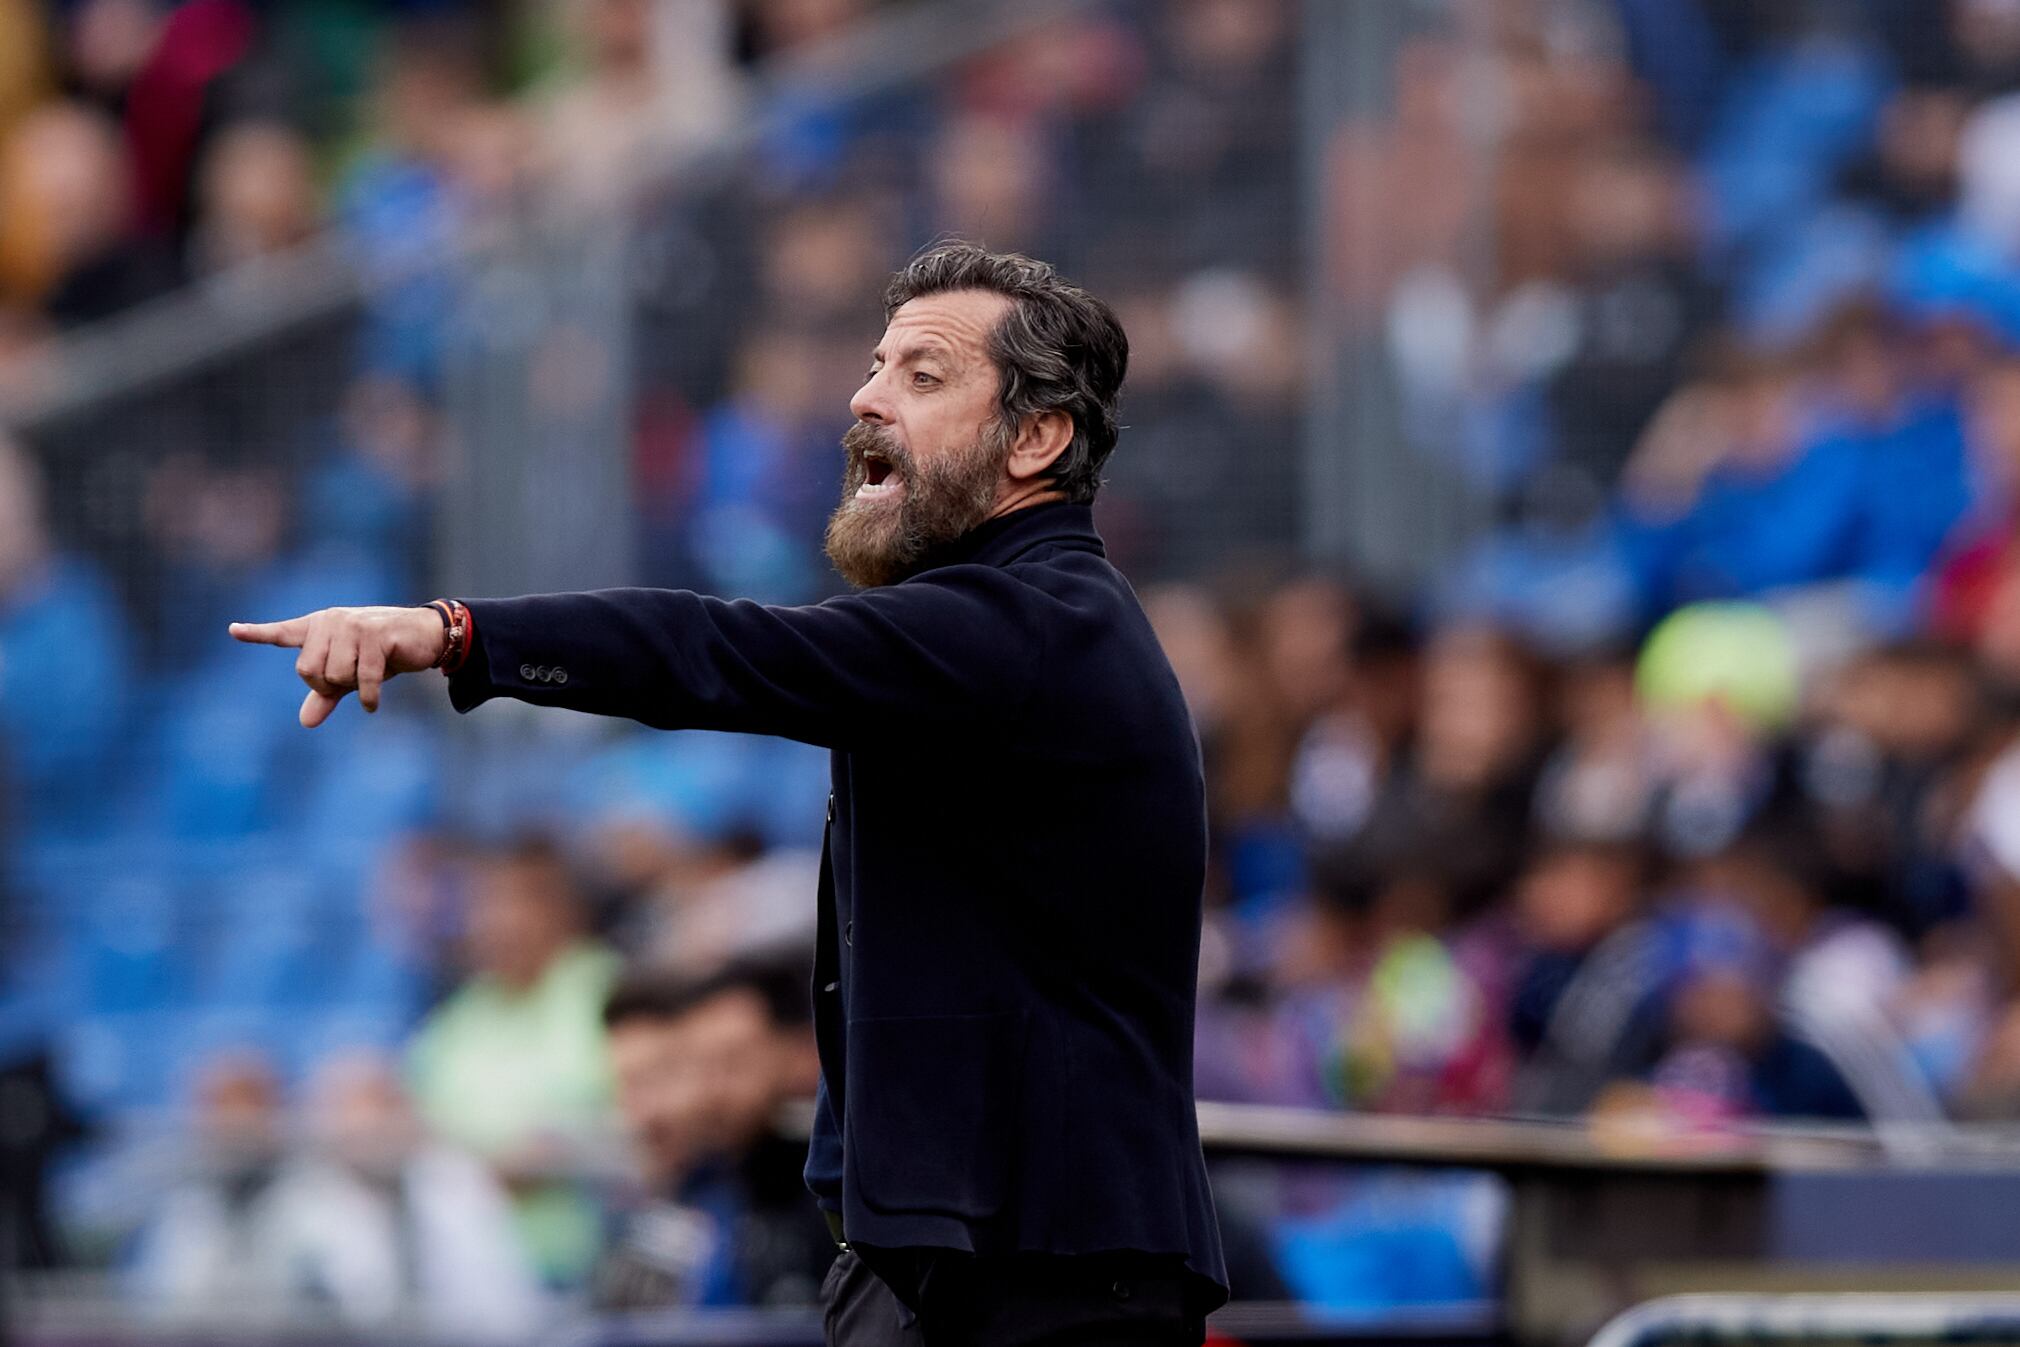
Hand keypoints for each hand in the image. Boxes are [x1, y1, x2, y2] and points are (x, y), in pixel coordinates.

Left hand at [229, 605, 447, 726]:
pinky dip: (368, 698)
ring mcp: (352, 626)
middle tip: (353, 680)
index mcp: (319, 626)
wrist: (425, 635)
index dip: (257, 633)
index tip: (234, 630)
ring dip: (354, 687)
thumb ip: (326, 695)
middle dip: (329, 686)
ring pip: (335, 676)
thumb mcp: (351, 675)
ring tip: (371, 675)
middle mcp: (330, 621)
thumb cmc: (384, 653)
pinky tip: (372, 705)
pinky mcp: (375, 635)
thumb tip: (306, 722)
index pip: (283, 633)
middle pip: (308, 671)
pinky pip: (362, 679)